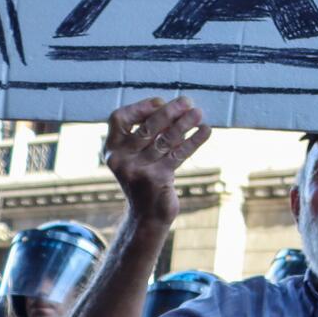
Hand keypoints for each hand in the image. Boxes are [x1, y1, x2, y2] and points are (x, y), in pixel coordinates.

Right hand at [104, 97, 208, 227]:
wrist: (146, 215)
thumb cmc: (145, 177)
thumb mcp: (138, 155)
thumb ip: (147, 134)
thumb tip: (174, 108)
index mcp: (111, 149)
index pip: (118, 118)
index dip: (139, 107)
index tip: (160, 101)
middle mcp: (120, 158)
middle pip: (146, 127)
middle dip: (169, 112)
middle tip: (187, 101)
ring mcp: (138, 170)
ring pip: (165, 140)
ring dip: (184, 124)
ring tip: (198, 113)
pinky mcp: (156, 179)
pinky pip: (178, 154)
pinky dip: (194, 141)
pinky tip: (206, 131)